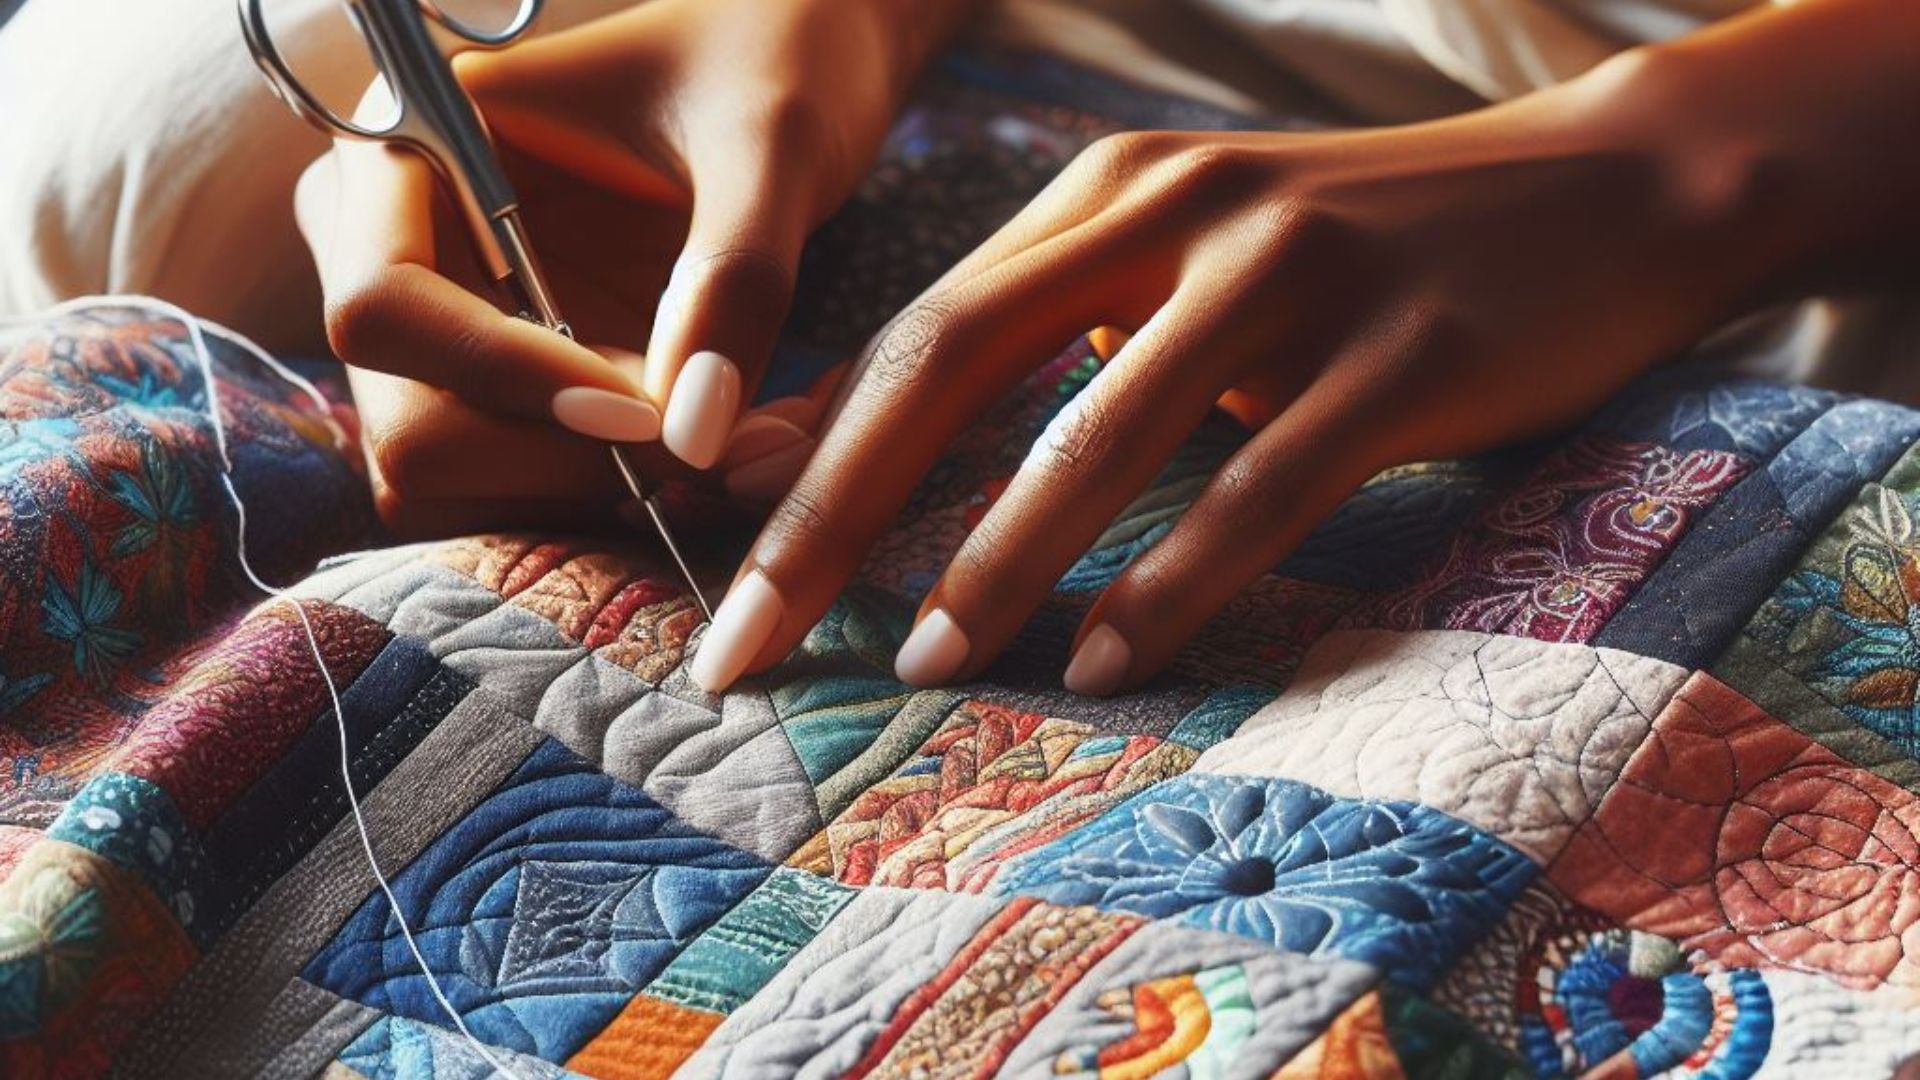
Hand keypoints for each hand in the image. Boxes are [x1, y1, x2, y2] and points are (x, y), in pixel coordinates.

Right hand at [294, 0, 972, 534]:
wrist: (805, 63)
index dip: (501, 377)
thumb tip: (687, 439)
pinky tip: (703, 449)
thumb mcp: (770, 145)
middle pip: (406, 423)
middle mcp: (399, 247)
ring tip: (716, 443)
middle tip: (694, 445)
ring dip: (581, 492)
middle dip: (550, 461)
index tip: (641, 410)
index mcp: (405, 147)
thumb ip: (734, 277)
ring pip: (451, 477)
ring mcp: (449, 329)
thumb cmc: (773, 60)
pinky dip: (605, 496)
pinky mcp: (513, 386)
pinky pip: (517, 486)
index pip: (384, 304)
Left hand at [687, 7, 1919, 694]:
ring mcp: (1290, 273)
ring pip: (1103, 430)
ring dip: (1000, 558)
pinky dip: (1176, 578)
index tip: (725, 569)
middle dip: (839, 515)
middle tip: (750, 642)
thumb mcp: (1192, 259)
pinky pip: (1260, 481)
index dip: (809, 454)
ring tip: (926, 663)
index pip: (917, 329)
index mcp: (1108, 187)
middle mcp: (1175, 208)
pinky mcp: (1398, 351)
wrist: (1605, 190)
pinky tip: (1110, 659)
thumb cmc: (1367, 252)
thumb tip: (876, 448)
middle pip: (956, 362)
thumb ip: (1050, 333)